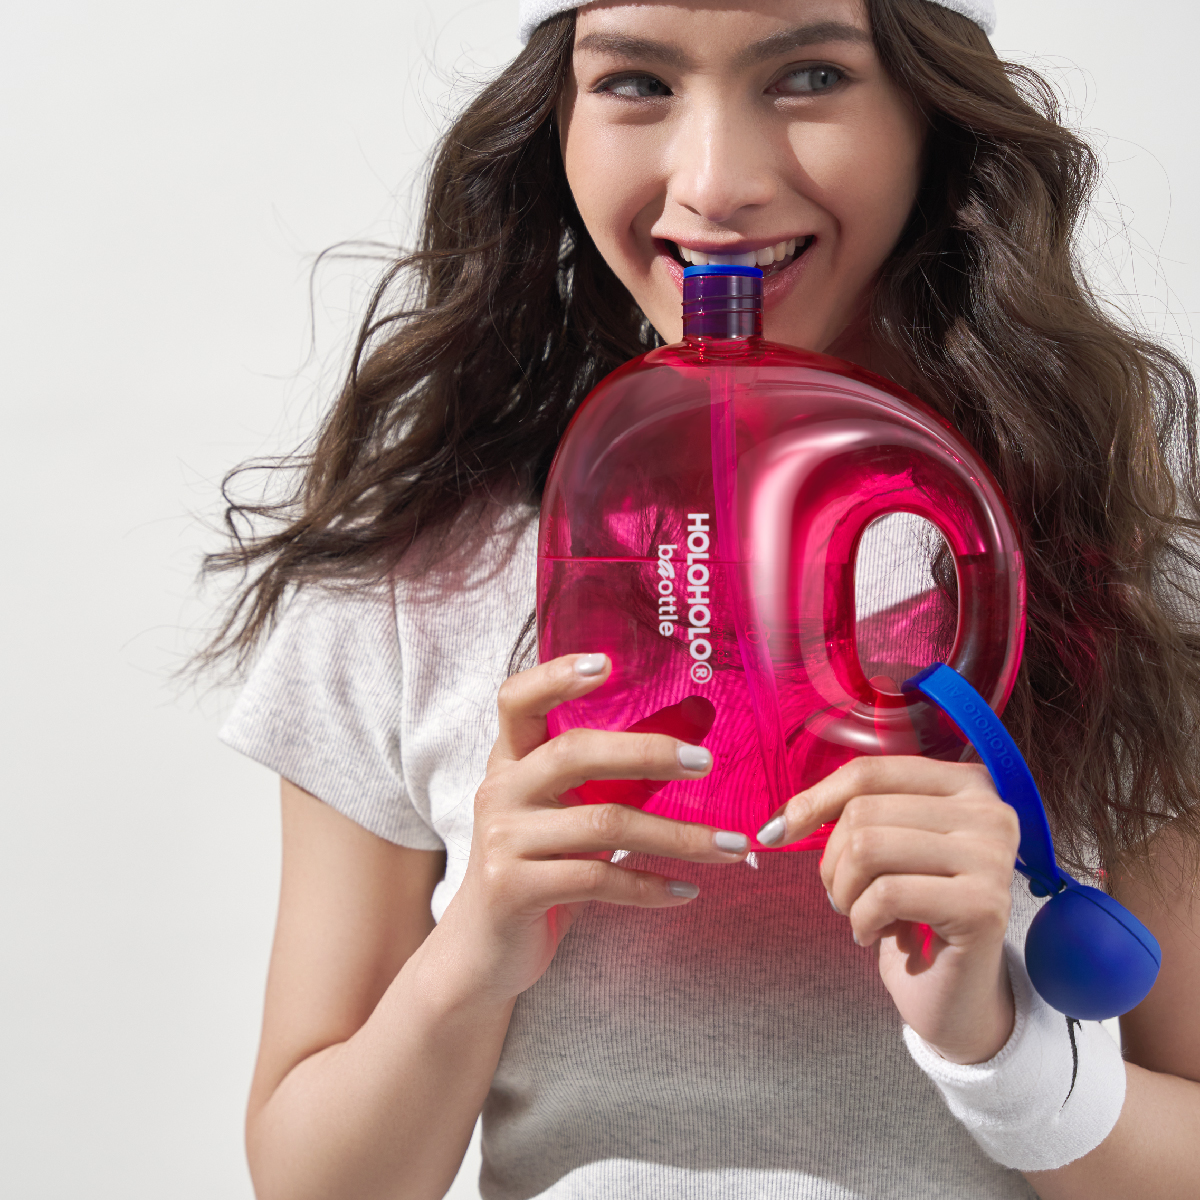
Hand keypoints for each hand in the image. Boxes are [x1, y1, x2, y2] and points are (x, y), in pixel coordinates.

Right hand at [436, 653, 750, 1004]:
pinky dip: (650, 887)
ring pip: (602, 825)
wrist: (483, 947)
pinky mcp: (513, 888)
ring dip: (677, 837)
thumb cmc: (543, 865)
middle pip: (574, 753)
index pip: (517, 700)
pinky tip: (686, 891)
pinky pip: (596, 880)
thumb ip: (626, 767)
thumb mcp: (576, 809)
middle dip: (646, 753)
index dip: (554, 676)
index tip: (606, 664)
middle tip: (706, 762)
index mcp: (512, 760)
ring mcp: (503, 840)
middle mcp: (501, 790)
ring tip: (730, 846)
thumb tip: (700, 717)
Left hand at [759, 757, 1020, 1063]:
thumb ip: (848, 815)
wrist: (955, 996)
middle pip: (864, 812)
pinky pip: (887, 894)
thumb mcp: (884, 848)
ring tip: (860, 916)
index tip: (777, 833)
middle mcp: (990, 812)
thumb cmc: (913, 916)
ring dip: (845, 893)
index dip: (814, 801)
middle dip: (833, 862)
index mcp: (966, 784)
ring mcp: (992, 857)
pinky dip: (863, 919)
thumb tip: (780, 822)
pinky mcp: (983, 906)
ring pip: (869, 848)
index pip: (870, 772)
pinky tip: (874, 935)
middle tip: (844, 898)